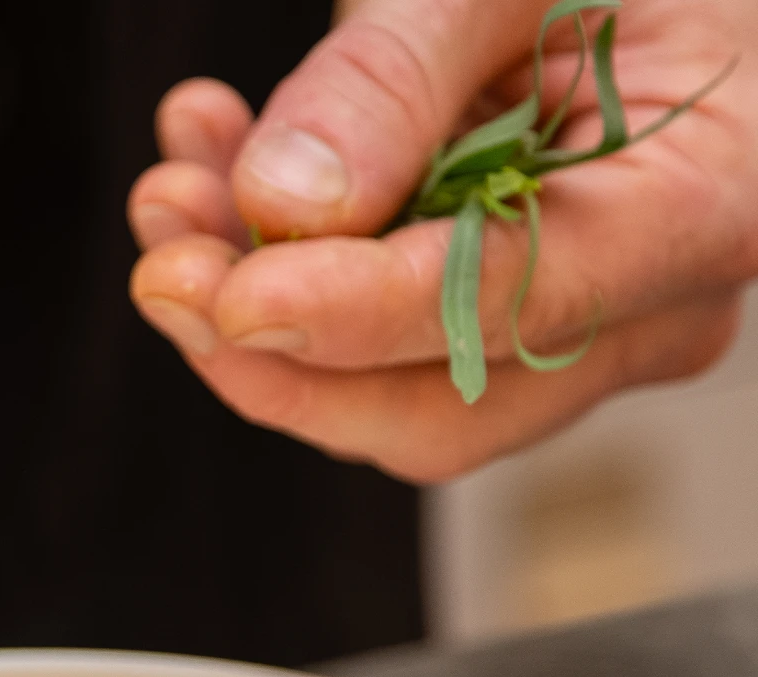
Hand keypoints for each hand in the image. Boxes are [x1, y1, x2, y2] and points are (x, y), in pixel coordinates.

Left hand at [128, 0, 757, 481]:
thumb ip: (401, 76)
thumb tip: (285, 206)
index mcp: (703, 202)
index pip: (518, 303)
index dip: (359, 317)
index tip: (233, 299)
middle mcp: (646, 306)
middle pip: (436, 407)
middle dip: (272, 350)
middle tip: (165, 262)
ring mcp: (569, 331)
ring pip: (377, 392)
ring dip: (246, 309)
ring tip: (173, 191)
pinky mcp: (489, 326)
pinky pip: (362, 343)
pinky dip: (269, 275)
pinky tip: (213, 174)